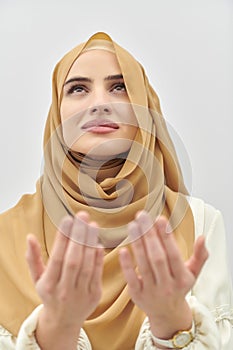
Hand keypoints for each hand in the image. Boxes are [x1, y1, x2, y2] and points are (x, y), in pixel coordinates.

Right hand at [26, 211, 102, 349]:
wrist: (63, 321)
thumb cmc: (50, 293)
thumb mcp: (37, 278)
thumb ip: (33, 257)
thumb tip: (30, 237)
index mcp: (49, 285)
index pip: (56, 258)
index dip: (62, 239)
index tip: (67, 220)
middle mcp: (65, 291)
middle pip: (73, 261)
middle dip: (79, 236)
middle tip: (83, 216)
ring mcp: (81, 294)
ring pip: (87, 266)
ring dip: (91, 243)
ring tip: (92, 225)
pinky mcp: (95, 295)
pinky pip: (98, 273)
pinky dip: (98, 257)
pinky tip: (97, 241)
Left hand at [119, 211, 208, 338]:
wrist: (167, 314)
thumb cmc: (178, 286)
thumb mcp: (193, 273)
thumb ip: (200, 255)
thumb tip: (202, 237)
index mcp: (182, 279)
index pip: (174, 255)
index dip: (166, 237)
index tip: (159, 218)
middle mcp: (167, 286)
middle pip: (157, 258)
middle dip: (149, 235)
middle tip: (142, 215)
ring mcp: (151, 291)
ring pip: (143, 265)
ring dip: (137, 243)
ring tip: (133, 225)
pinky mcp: (137, 295)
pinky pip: (131, 278)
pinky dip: (127, 264)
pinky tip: (123, 249)